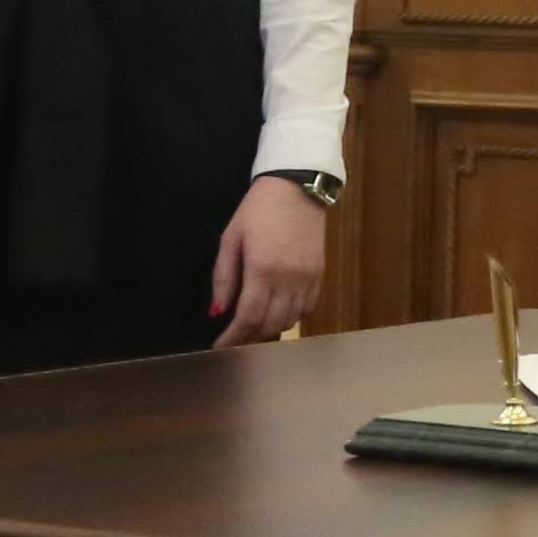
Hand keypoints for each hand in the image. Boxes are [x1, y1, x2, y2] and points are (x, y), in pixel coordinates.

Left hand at [208, 176, 330, 346]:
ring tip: (255, 329)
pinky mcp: (320, 275)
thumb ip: (224, 277)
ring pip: (291, 320)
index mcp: (263, 270)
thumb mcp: (231, 238)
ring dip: (271, 329)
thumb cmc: (257, 210)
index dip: (233, 338)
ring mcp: (308, 279)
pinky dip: (292, 317)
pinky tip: (279, 312)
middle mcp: (289, 280)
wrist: (297, 188)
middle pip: (271, 324)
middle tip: (235, 341)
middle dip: (250, 338)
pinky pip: (308, 309)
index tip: (220, 348)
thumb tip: (217, 312)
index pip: (248, 317)